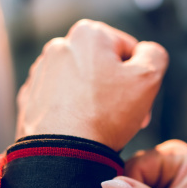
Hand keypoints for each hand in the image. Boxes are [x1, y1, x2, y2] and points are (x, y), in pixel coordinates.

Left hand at [15, 19, 168, 149]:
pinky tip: (81, 128)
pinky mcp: (31, 97)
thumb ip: (155, 54)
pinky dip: (74, 111)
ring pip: (83, 84)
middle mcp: (59, 46)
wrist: (62, 153)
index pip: (130, 51)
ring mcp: (41, 72)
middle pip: (104, 66)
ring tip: (101, 126)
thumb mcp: (148, 78)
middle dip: (118, 90)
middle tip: (125, 117)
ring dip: (97, 101)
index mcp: (88, 33)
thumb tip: (146, 51)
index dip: (140, 78)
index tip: (139, 101)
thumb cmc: (105, 115)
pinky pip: (63, 101)